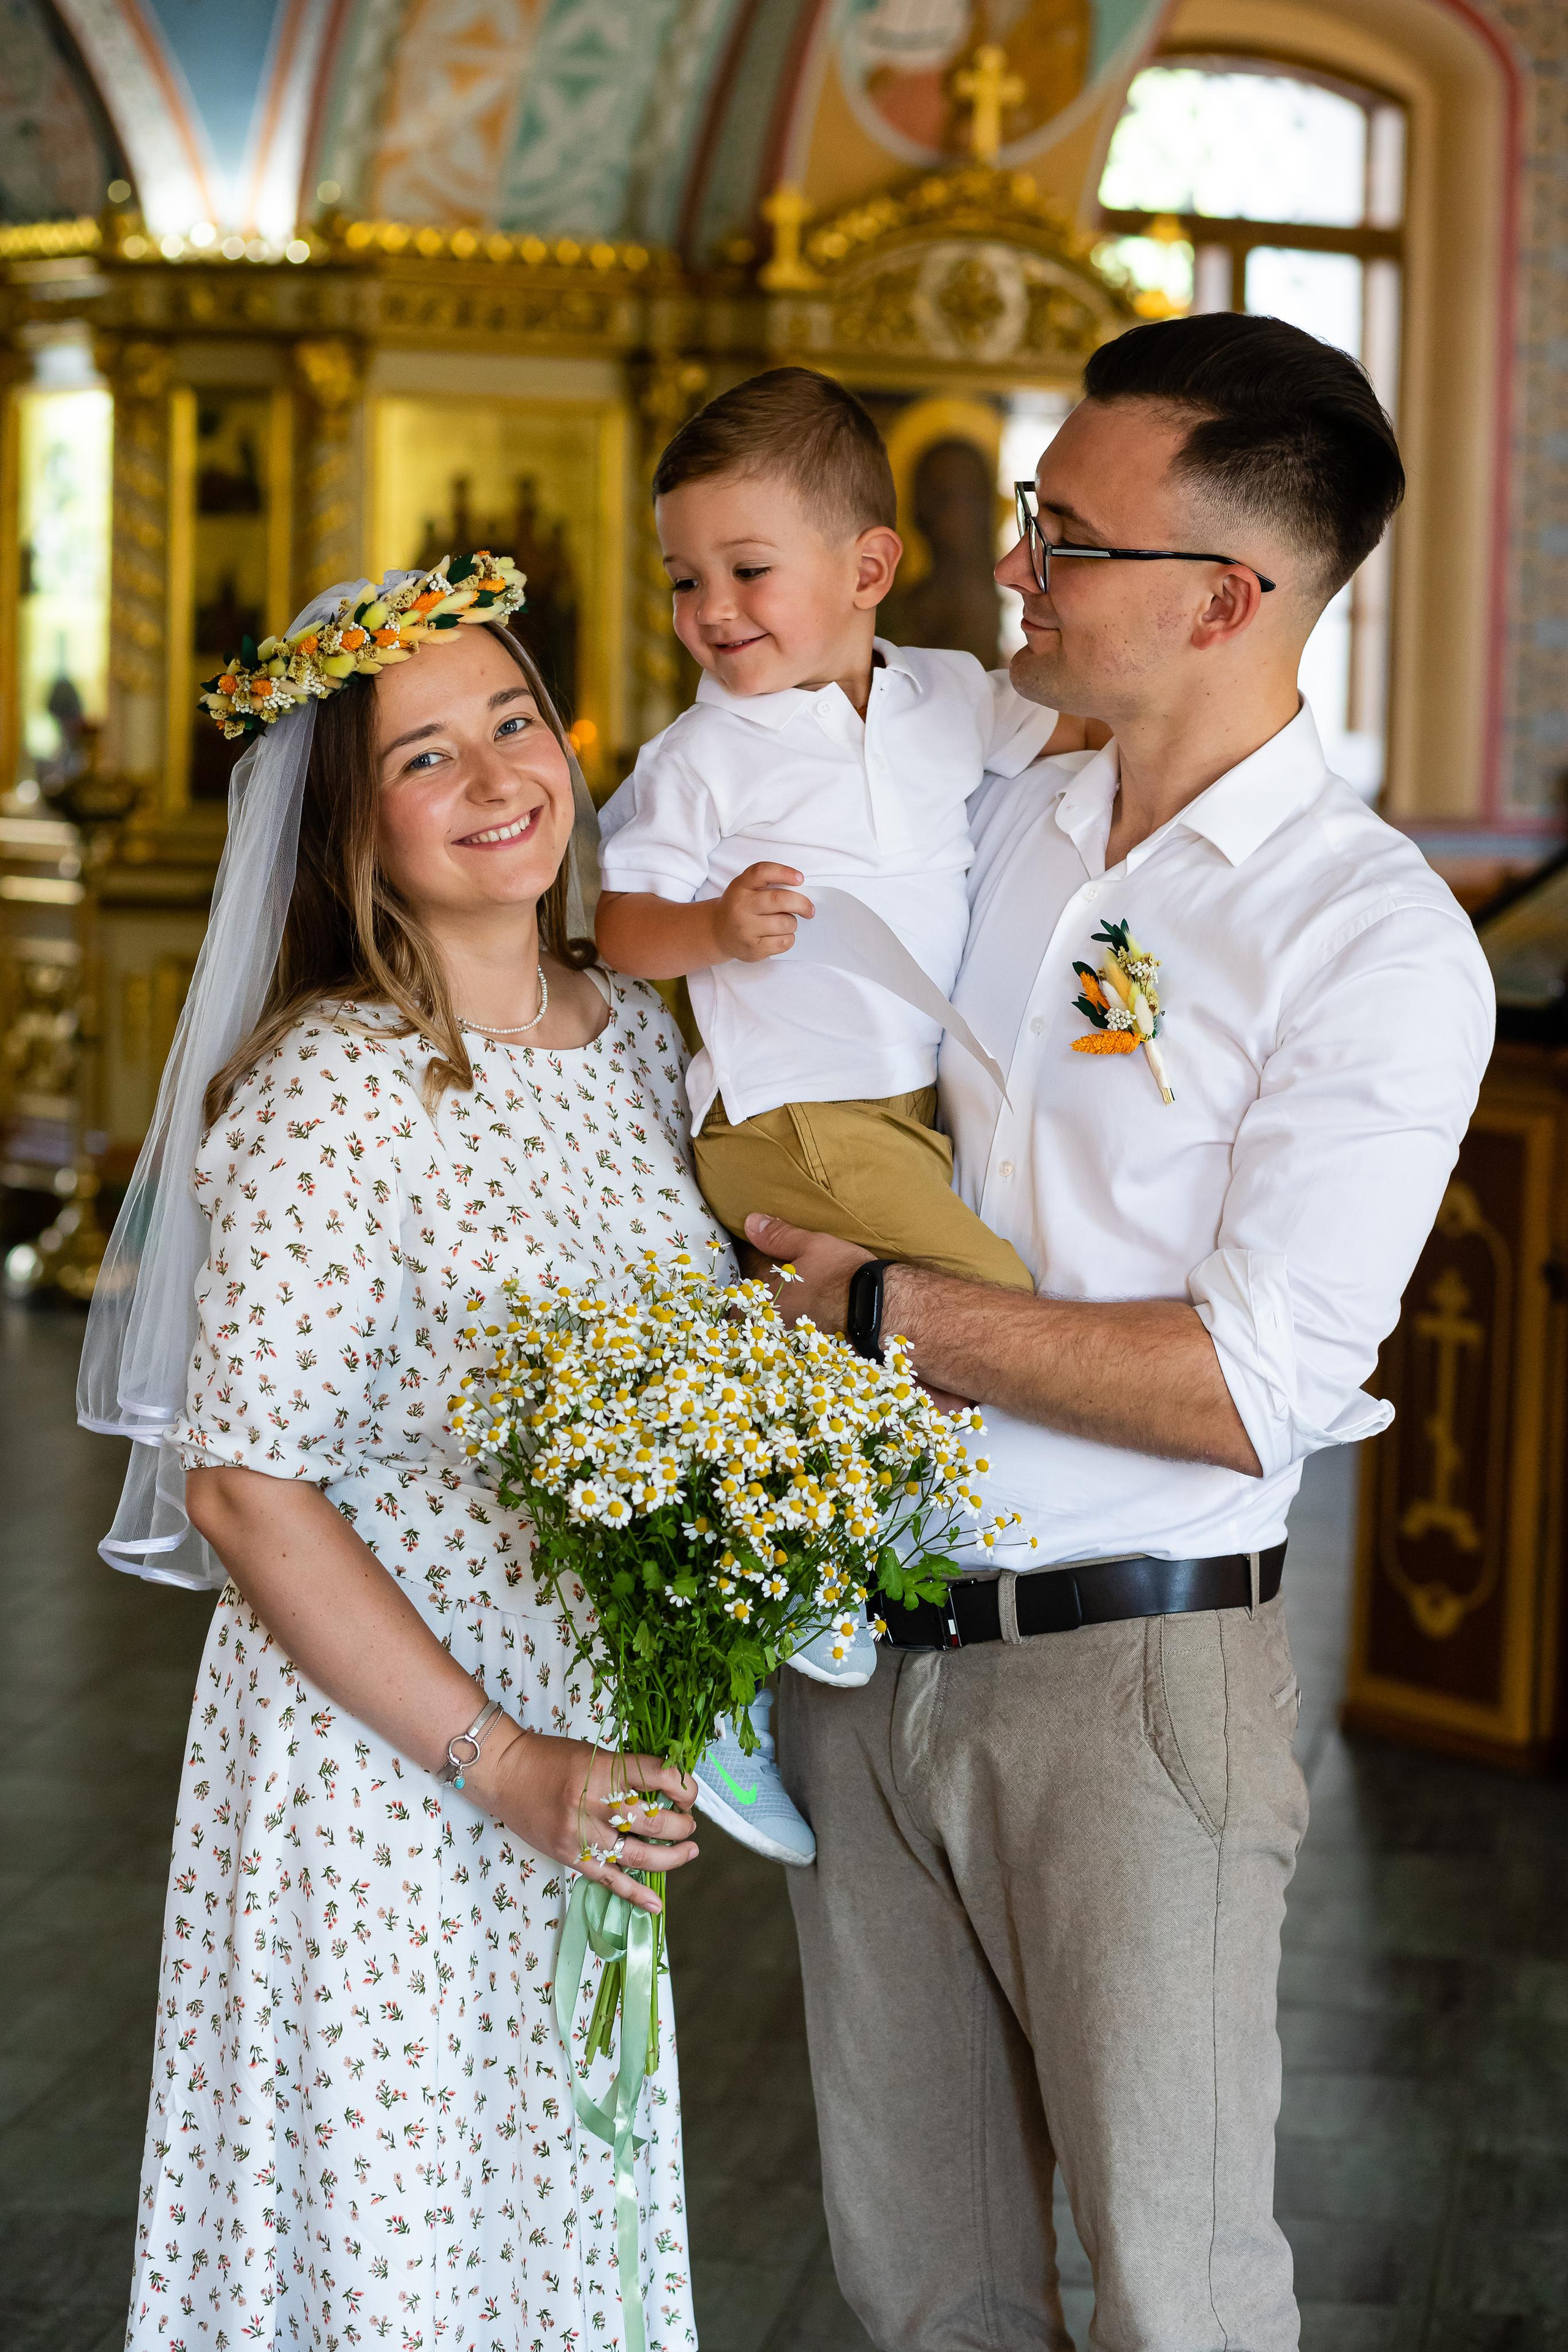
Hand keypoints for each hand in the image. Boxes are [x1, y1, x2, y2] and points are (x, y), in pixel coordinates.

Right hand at [482, 1725, 697, 1912]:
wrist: (504, 1772)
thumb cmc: (549, 1758)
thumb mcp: (593, 1754)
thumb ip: (625, 1772)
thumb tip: (666, 1788)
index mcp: (603, 1770)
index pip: (658, 1778)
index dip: (683, 1786)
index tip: (690, 1793)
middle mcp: (593, 1803)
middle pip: (653, 1821)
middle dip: (681, 1824)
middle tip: (689, 1822)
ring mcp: (581, 1835)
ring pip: (638, 1855)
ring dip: (671, 1857)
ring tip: (689, 1850)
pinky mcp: (569, 1856)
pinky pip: (608, 1879)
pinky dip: (634, 1893)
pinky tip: (655, 1904)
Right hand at [712, 863, 813, 962]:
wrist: (717, 932)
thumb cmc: (740, 906)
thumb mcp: (746, 887)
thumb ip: (768, 884)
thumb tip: (801, 891)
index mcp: (741, 886)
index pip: (762, 872)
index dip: (784, 872)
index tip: (800, 879)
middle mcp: (740, 906)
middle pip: (780, 900)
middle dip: (802, 903)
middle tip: (809, 909)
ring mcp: (745, 929)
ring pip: (786, 923)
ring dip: (793, 923)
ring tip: (784, 923)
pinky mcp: (753, 949)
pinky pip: (784, 942)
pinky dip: (788, 938)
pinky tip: (779, 935)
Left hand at [745, 1215, 971, 1410]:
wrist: (884, 1310)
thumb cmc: (844, 1275)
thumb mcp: (812, 1246)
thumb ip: (778, 1236)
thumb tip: (750, 1221)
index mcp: (767, 1304)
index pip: (735, 1313)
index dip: (737, 1310)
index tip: (741, 1308)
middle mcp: (776, 1333)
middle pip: (754, 1339)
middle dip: (754, 1335)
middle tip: (753, 1333)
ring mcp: (796, 1354)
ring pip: (775, 1356)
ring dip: (776, 1351)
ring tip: (782, 1347)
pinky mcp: (818, 1367)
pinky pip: (799, 1367)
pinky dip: (799, 1364)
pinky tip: (807, 1361)